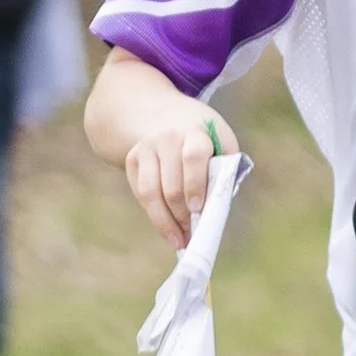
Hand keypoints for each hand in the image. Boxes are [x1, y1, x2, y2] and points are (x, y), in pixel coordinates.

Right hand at [124, 116, 235, 249]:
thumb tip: (216, 212)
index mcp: (196, 132)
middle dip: (182, 215)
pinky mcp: (132, 159)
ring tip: (178, 241)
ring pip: (150, 193)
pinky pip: (141, 194)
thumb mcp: (220, 144)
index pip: (193, 156)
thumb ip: (223, 172)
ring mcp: (146, 148)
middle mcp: (167, 138)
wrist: (163, 114)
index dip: (195, 184)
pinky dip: (154, 214)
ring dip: (165, 221)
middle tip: (193, 234)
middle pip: (171, 184)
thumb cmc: (204, 139)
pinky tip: (166, 228)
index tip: (198, 208)